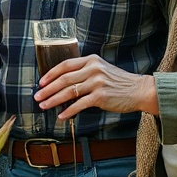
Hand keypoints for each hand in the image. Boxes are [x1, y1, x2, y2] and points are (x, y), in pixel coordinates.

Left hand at [35, 54, 157, 119]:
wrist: (139, 90)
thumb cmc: (119, 82)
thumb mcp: (102, 70)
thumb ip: (85, 72)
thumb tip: (64, 83)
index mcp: (91, 60)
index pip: (65, 65)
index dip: (50, 73)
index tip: (41, 82)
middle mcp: (93, 69)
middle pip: (64, 79)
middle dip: (47, 89)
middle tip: (37, 96)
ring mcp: (97, 82)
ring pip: (68, 91)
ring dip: (53, 100)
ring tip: (44, 106)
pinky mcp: (101, 96)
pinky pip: (79, 104)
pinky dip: (68, 111)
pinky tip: (61, 116)